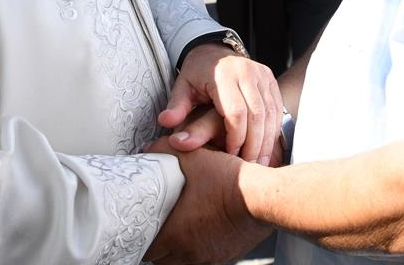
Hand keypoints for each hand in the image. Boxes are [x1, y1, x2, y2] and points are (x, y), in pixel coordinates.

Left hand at [143, 138, 270, 264]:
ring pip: (180, 261)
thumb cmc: (230, 181)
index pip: (145, 248)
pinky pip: (202, 258)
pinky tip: (200, 230)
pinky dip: (196, 248)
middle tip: (154, 225)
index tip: (138, 224)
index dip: (139, 236)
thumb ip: (165, 151)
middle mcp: (190, 252)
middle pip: (160, 259)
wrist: (264, 198)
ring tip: (176, 229)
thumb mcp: (194, 157)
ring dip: (175, 249)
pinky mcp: (224, 255)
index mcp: (176, 233)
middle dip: (155, 244)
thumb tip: (149, 150)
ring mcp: (208, 256)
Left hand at [160, 44, 281, 164]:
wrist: (214, 50)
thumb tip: (165, 121)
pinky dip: (272, 130)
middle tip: (247, 164)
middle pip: (257, 114)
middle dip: (253, 143)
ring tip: (258, 161)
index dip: (235, 137)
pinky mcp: (270, 80)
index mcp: (224, 75)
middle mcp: (247, 72)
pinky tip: (265, 146)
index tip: (230, 155)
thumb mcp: (183, 87)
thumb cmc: (198, 73)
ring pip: (270, 113)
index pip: (235, 111)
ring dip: (266, 140)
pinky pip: (277, 108)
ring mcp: (262, 75)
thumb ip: (177, 106)